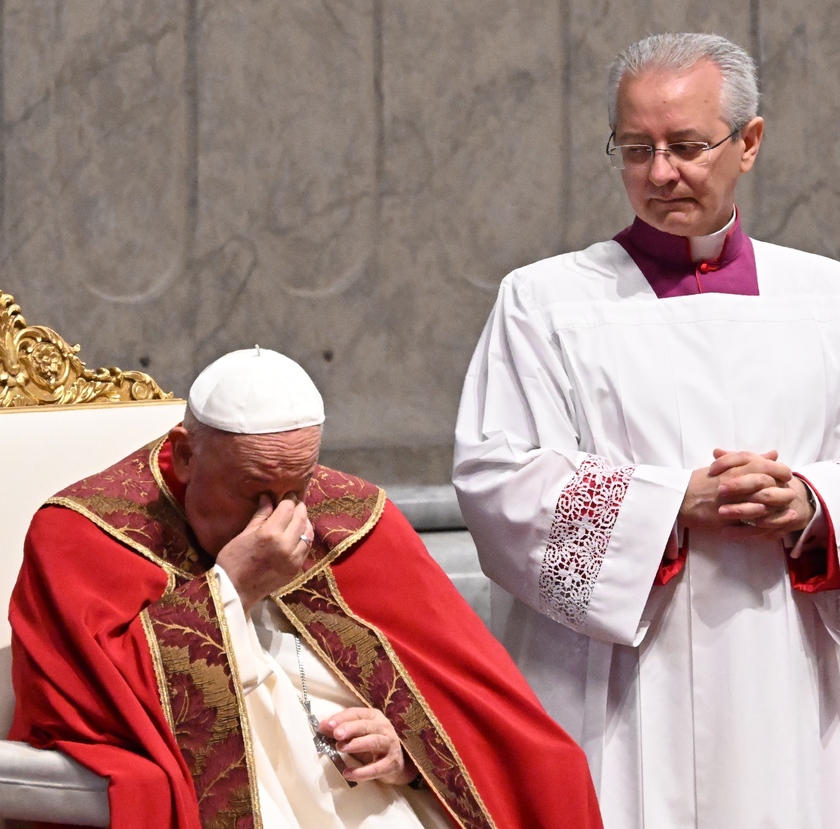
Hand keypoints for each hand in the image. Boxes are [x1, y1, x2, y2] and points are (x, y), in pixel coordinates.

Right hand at [216, 494, 312, 612]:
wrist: (235, 591)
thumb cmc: (233, 560)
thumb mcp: (244, 534)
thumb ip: (261, 515)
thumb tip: (268, 497)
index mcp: (270, 533)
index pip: (288, 509)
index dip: (289, 499)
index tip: (288, 495)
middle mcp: (286, 545)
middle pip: (300, 519)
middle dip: (299, 508)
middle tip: (296, 502)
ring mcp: (293, 558)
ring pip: (307, 533)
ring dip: (305, 522)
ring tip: (298, 517)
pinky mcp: (296, 569)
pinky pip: (306, 548)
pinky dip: (305, 537)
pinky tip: (299, 533)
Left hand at [318, 707, 416, 785]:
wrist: (396, 762)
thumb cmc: (372, 744)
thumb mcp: (357, 734)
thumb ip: (340, 729)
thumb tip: (322, 726)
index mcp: (373, 716)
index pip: (357, 713)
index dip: (342, 718)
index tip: (327, 724)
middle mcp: (383, 727)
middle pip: (366, 726)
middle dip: (350, 728)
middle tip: (336, 734)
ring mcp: (390, 745)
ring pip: (374, 742)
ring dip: (357, 744)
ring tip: (340, 748)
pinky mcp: (391, 763)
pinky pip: (377, 768)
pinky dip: (362, 772)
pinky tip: (348, 774)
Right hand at [680, 449, 813, 536]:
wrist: (678, 499)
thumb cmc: (700, 482)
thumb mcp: (724, 466)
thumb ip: (749, 460)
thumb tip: (773, 454)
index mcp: (730, 470)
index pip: (762, 466)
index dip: (779, 471)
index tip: (786, 475)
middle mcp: (731, 485)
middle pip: (766, 487)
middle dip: (783, 492)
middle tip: (790, 495)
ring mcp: (728, 503)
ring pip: (760, 506)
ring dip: (777, 510)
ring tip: (790, 512)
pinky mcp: (724, 520)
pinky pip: (748, 524)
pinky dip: (764, 525)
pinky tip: (775, 526)